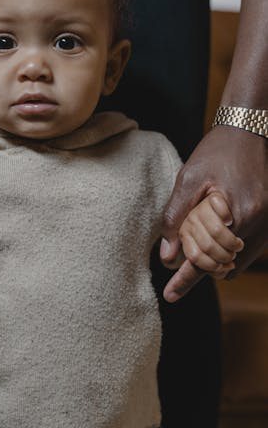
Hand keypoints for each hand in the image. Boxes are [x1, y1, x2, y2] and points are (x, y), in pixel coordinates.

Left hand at [161, 126, 267, 301]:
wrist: (248, 131)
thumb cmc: (216, 152)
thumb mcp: (188, 180)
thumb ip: (176, 218)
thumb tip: (168, 256)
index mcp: (238, 213)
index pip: (208, 258)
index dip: (187, 279)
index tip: (170, 296)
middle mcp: (259, 224)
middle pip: (223, 265)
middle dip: (198, 267)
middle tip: (176, 263)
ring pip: (236, 262)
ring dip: (214, 260)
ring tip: (194, 246)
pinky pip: (247, 252)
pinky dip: (228, 253)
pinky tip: (211, 242)